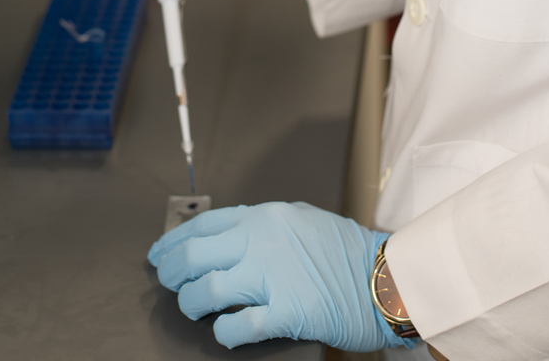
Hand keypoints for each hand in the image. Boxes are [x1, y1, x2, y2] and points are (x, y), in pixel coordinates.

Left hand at [148, 202, 414, 350]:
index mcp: (265, 217)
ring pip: (207, 290)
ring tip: (197, 309)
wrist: (387, 277)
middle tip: (172, 284)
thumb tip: (226, 239)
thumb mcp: (302, 220)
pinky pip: (236, 326)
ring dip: (192, 304)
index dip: (173, 242)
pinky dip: (223, 332)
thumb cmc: (348, 252)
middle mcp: (263, 241)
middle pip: (194, 256)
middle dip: (173, 274)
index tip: (160, 254)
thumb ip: (263, 226)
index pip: (202, 225)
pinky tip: (226, 331)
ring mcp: (273, 277)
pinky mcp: (286, 312)